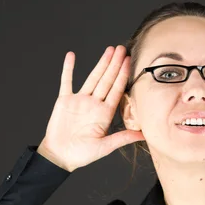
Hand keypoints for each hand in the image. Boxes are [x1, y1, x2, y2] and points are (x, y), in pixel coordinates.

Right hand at [38, 45, 145, 171]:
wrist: (61, 156)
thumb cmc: (82, 154)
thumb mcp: (105, 147)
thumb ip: (122, 138)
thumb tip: (144, 135)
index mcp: (104, 114)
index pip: (117, 90)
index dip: (123, 75)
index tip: (129, 62)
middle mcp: (94, 104)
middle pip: (107, 80)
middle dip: (115, 64)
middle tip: (122, 48)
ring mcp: (80, 100)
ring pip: (92, 78)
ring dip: (100, 64)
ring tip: (108, 50)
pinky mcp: (65, 100)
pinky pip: (66, 81)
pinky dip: (68, 69)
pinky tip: (71, 56)